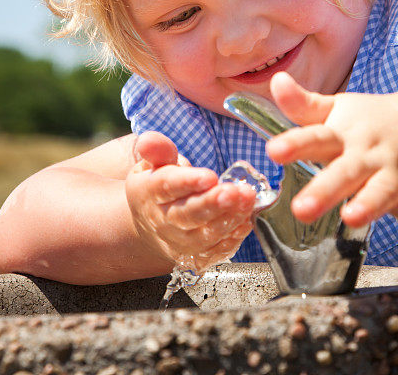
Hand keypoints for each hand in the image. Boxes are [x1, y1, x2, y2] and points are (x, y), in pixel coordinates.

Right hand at [125, 132, 255, 270]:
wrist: (151, 223)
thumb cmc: (158, 185)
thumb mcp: (153, 162)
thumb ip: (157, 150)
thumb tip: (149, 141)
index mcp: (150, 192)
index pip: (166, 186)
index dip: (188, 182)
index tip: (210, 176)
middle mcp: (162, 220)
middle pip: (187, 215)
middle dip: (212, 204)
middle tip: (234, 192)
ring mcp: (179, 241)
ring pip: (203, 236)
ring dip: (228, 219)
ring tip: (248, 200)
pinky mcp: (195, 256)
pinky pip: (215, 251)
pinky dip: (232, 238)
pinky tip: (246, 221)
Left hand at [266, 72, 397, 249]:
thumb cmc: (372, 119)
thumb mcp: (337, 109)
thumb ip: (303, 104)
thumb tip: (276, 80)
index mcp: (344, 135)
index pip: (317, 138)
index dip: (295, 144)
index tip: (273, 151)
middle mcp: (369, 154)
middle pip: (346, 171)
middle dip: (324, 189)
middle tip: (301, 208)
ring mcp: (396, 173)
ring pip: (382, 190)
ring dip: (369, 204)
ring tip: (352, 217)